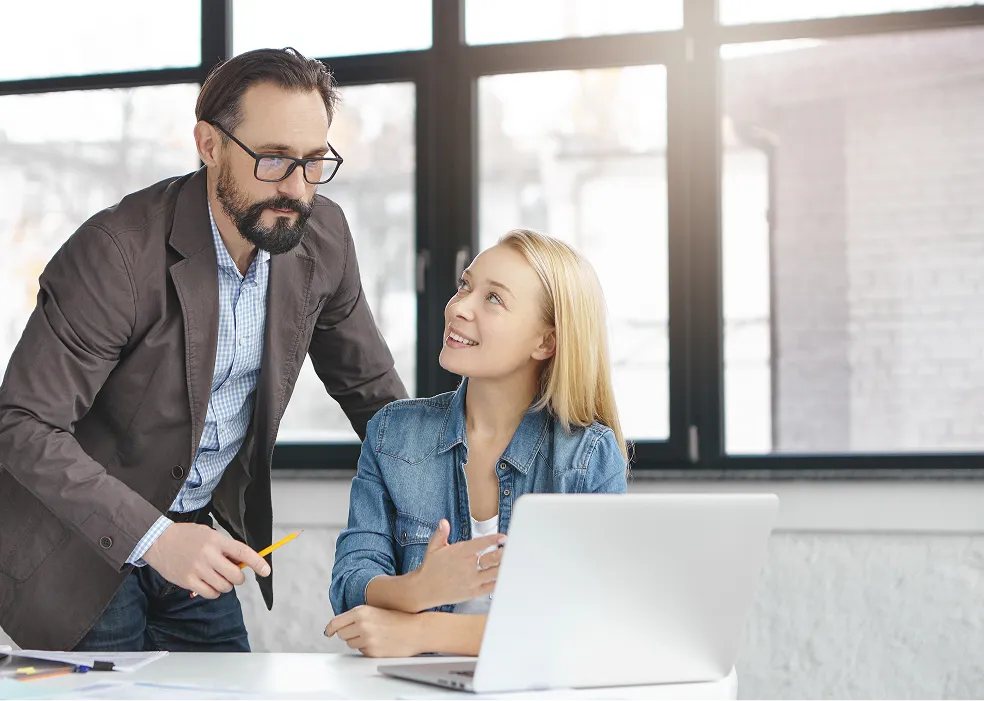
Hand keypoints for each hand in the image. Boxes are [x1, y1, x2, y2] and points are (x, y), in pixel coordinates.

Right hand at [143, 523, 270, 598]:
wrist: (158, 541)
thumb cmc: (185, 536)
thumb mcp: (208, 534)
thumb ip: (225, 547)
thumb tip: (241, 561)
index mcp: (216, 541)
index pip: (242, 552)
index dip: (257, 562)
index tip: (266, 570)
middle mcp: (209, 555)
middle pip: (235, 575)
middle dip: (238, 578)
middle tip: (232, 574)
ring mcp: (198, 570)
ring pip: (224, 587)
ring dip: (225, 585)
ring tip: (217, 577)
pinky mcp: (188, 581)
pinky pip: (210, 594)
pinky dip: (213, 592)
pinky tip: (208, 584)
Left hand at [325, 605, 424, 657]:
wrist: (417, 629)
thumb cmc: (398, 618)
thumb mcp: (375, 610)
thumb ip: (357, 616)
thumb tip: (335, 627)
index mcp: (361, 612)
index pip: (336, 623)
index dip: (330, 628)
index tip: (328, 631)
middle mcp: (362, 625)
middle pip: (342, 635)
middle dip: (349, 633)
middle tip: (362, 630)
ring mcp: (367, 640)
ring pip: (351, 644)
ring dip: (358, 641)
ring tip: (374, 635)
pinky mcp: (372, 652)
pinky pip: (362, 651)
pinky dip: (368, 648)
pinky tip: (380, 642)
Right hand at [409, 519, 504, 609]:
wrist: (423, 589)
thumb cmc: (430, 568)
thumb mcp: (433, 547)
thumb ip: (441, 533)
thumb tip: (444, 522)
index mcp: (460, 553)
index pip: (481, 544)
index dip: (494, 540)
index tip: (504, 537)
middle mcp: (467, 566)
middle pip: (492, 558)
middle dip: (504, 553)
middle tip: (513, 549)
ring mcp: (471, 580)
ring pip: (494, 573)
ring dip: (505, 567)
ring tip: (515, 562)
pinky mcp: (472, 592)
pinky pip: (490, 587)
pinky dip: (500, 582)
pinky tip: (506, 577)